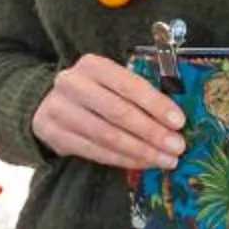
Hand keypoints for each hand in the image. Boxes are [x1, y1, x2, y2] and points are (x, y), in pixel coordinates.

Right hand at [30, 54, 186, 172]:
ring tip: (166, 160)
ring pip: (107, 136)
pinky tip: (143, 162)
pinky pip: (95, 152)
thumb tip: (176, 118)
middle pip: (118, 112)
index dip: (155, 104)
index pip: (128, 84)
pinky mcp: (54, 135)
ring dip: (141, 151)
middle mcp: (72, 84)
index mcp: (92, 65)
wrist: (49, 103)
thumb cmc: (94, 91)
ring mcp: (59, 110)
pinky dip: (123, 160)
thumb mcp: (112, 81)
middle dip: (152, 132)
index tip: (179, 122)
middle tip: (177, 147)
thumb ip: (139, 93)